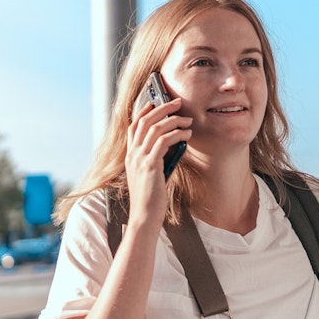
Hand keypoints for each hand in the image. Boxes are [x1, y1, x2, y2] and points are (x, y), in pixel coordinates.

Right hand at [124, 98, 190, 220]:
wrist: (144, 215)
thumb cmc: (151, 198)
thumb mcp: (151, 174)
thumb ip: (156, 159)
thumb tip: (173, 144)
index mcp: (130, 156)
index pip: (134, 126)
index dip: (144, 112)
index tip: (155, 102)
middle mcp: (132, 154)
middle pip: (145, 121)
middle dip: (162, 108)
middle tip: (177, 102)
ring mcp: (139, 159)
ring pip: (155, 128)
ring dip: (173, 120)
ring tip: (187, 120)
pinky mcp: (150, 165)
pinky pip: (164, 141)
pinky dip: (177, 134)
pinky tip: (187, 134)